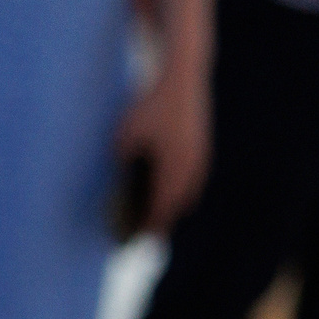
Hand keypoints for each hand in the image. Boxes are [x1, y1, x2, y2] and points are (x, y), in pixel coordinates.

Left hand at [115, 66, 209, 232]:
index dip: (150, 226)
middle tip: (143, 235)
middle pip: (177, 205)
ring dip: (172, 207)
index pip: (162, 208)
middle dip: (161, 221)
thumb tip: (117, 189)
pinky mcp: (201, 149)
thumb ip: (123, 163)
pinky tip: (167, 195)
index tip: (137, 240)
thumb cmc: (149, 106)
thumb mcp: (125, 135)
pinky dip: (180, 192)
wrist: (182, 78)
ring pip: (188, 193)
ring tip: (154, 219)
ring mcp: (200, 157)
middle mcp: (191, 166)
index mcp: (173, 167)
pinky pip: (192, 180)